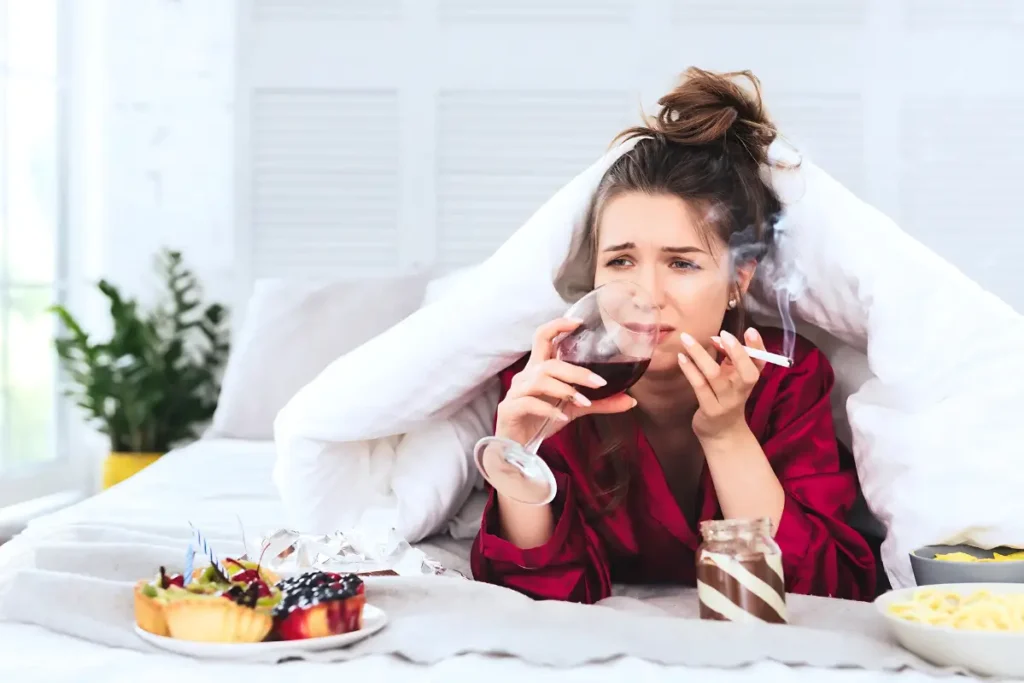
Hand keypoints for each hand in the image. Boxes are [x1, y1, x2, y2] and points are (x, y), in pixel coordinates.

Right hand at [496, 317, 636, 446]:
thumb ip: (598, 403)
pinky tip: (563, 417)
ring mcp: (516, 391)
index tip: (580, 323)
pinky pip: (529, 403)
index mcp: (539, 368)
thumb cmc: (541, 420)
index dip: (558, 325)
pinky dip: (548, 409)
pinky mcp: (510, 408)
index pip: (543, 337)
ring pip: (540, 380)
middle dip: (575, 371)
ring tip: (583, 402)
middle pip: (549, 362)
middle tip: (599, 382)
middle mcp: (526, 375)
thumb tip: (631, 401)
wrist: (516, 446)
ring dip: (565, 390)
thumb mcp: (573, 409)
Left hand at [678, 328, 766, 440]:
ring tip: (687, 339)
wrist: (722, 433)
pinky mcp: (709, 410)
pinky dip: (690, 370)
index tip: (750, 331)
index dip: (758, 347)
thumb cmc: (726, 398)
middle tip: (722, 334)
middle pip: (746, 372)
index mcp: (749, 380)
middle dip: (736, 352)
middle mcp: (741, 391)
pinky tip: (681, 358)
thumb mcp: (732, 377)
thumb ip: (728, 358)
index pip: (760, 362)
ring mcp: (726, 402)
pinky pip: (699, 386)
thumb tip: (716, 338)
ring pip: (715, 376)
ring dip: (700, 355)